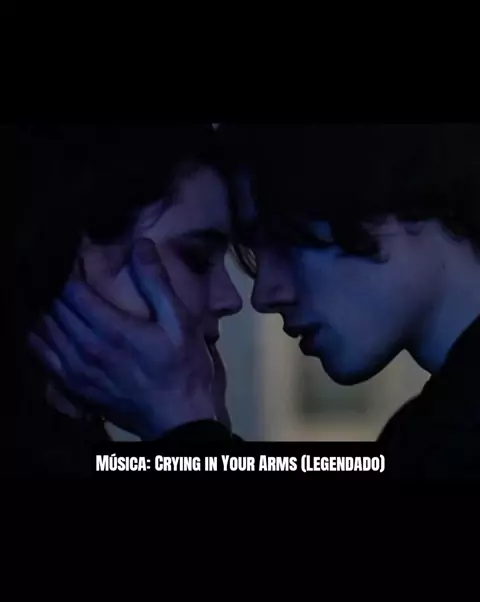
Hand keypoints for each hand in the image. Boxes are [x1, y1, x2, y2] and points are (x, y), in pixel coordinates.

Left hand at [29, 239, 221, 439]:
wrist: (177, 419)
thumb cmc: (183, 366)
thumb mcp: (180, 322)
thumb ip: (157, 283)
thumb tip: (140, 244)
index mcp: (111, 329)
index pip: (71, 290)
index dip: (71, 270)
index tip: (77, 257)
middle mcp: (85, 348)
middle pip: (54, 308)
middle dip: (56, 286)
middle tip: (65, 272)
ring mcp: (75, 370)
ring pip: (43, 330)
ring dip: (47, 309)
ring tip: (56, 296)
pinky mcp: (72, 386)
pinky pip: (41, 355)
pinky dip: (40, 336)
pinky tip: (50, 328)